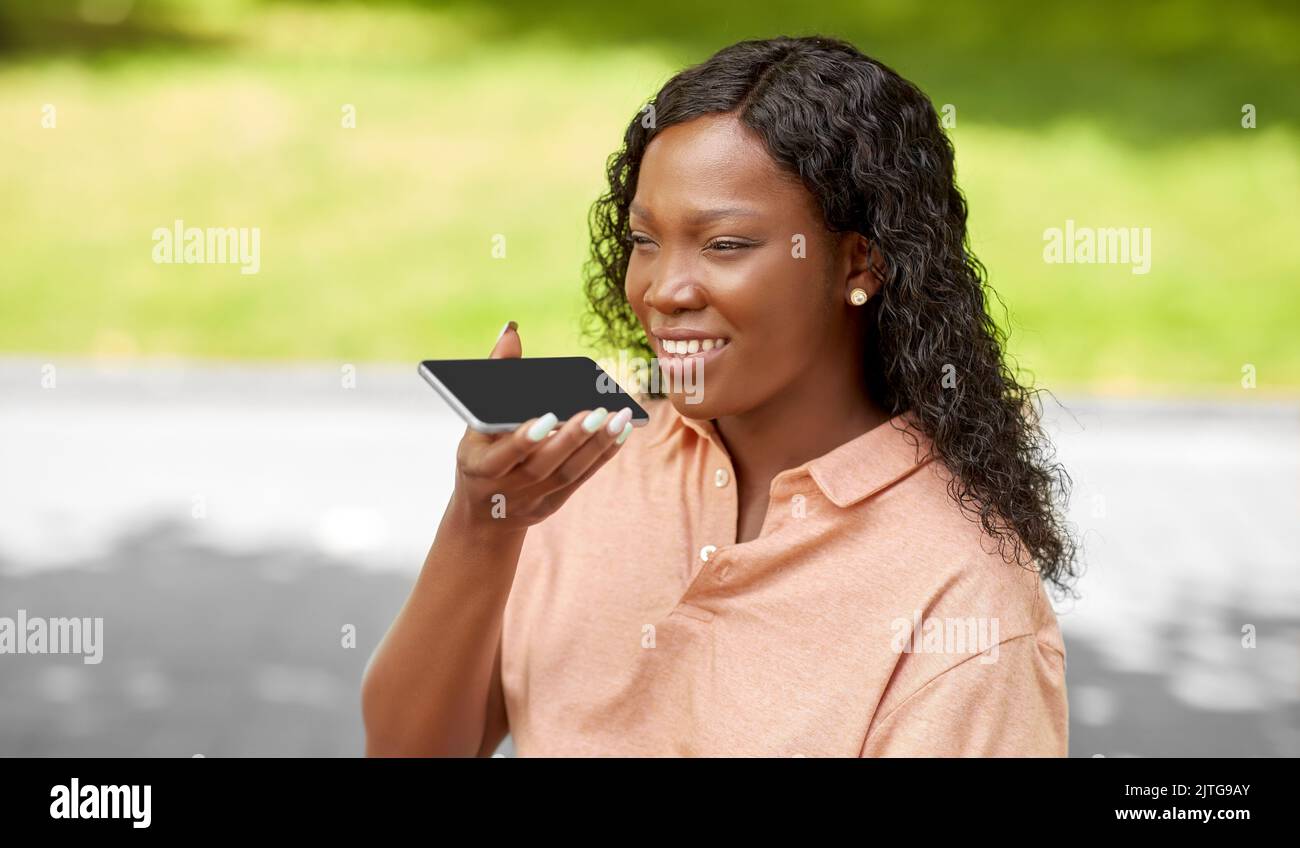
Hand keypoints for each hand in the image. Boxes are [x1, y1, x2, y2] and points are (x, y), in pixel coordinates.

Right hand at [448, 321, 634, 532]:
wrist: (483, 516)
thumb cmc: (480, 452)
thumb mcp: (474, 421)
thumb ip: (495, 376)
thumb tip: (511, 331)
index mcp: (480, 465)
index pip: (504, 454)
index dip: (525, 440)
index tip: (548, 418)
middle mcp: (505, 487)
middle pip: (543, 464)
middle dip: (571, 439)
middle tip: (596, 412)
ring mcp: (532, 499)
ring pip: (568, 473)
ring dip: (596, 445)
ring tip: (619, 418)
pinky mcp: (553, 504)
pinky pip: (581, 479)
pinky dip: (602, 456)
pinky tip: (621, 432)